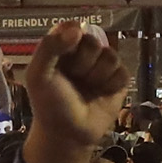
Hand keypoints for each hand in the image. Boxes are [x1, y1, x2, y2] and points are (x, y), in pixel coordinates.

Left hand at [19, 20, 129, 162]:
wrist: (68, 135)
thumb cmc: (49, 104)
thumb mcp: (39, 74)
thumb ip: (50, 47)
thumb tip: (77, 27)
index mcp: (62, 48)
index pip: (72, 27)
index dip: (72, 37)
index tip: (67, 50)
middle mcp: (83, 54)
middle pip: (93, 41)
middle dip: (83, 62)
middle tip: (74, 78)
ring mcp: (101, 67)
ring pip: (110, 55)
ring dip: (97, 75)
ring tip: (87, 88)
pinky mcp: (117, 81)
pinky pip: (122, 71)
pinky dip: (111, 84)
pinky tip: (102, 94)